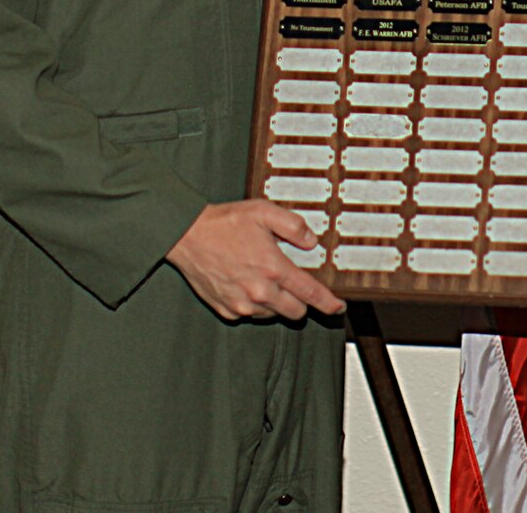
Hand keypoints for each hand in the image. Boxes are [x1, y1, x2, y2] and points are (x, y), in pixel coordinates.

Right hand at [165, 200, 345, 321]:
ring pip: (272, 314)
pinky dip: (254, 304)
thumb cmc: (225, 223)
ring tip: (263, 277)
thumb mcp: (264, 212)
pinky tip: (245, 282)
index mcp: (273, 268)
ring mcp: (241, 304)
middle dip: (300, 301)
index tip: (338, 308)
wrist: (188, 235)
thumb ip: (293, 226)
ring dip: (276, 302)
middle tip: (292, 283)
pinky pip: (250, 315)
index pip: (310, 294)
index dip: (328, 303)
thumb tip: (312, 242)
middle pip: (295, 312)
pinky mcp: (226, 310)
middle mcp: (259, 292)